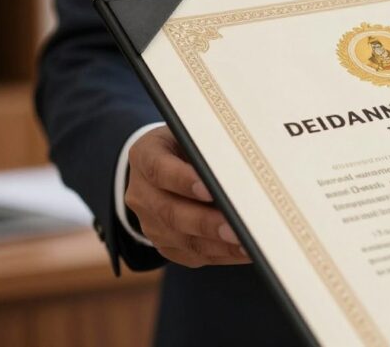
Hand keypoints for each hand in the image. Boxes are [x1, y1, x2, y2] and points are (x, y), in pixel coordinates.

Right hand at [124, 126, 249, 266]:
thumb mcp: (191, 135)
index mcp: (145, 156)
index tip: (209, 189)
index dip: (183, 180)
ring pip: (182, 240)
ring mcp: (150, 223)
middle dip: (206, 223)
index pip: (159, 169)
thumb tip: (245, 166)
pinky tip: (244, 251)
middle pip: (170, 212)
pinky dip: (221, 255)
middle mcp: (142, 193)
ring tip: (247, 244)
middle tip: (236, 228)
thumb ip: (208, 147)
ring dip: (217, 245)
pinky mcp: (165, 244)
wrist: (163, 165)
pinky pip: (192, 255)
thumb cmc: (188, 145)